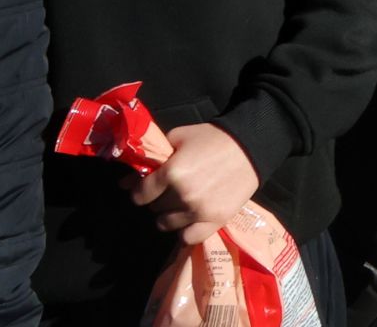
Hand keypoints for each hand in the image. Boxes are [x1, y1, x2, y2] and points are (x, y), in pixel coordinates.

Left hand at [124, 124, 259, 244]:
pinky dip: (185, 231)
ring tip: (182, 202)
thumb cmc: (213, 138)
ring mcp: (200, 211)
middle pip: (154, 209)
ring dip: (170, 214)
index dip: (141, 190)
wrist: (253, 144)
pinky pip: (188, 238)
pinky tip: (190, 219)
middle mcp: (183, 195)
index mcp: (172, 173)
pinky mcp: (216, 220)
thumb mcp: (179, 138)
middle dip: (159, 199)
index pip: (140, 195)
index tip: (150, 186)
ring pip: (166, 224)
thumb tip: (124, 182)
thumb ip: (151, 158)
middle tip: (171, 189)